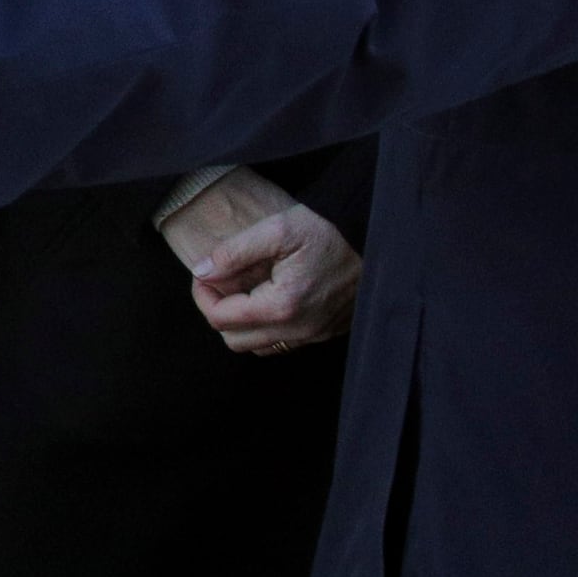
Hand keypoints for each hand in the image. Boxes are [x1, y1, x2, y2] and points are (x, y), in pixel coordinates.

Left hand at [187, 199, 360, 354]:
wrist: (375, 242)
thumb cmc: (327, 233)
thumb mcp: (277, 229)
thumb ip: (233, 252)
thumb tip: (202, 271)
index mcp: (282, 306)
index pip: (220, 318)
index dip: (202, 295)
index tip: (205, 273)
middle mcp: (296, 330)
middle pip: (233, 339)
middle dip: (218, 310)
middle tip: (221, 281)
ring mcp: (311, 336)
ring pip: (254, 347)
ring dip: (240, 323)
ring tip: (245, 289)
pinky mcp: (321, 334)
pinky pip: (278, 344)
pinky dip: (263, 328)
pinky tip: (267, 299)